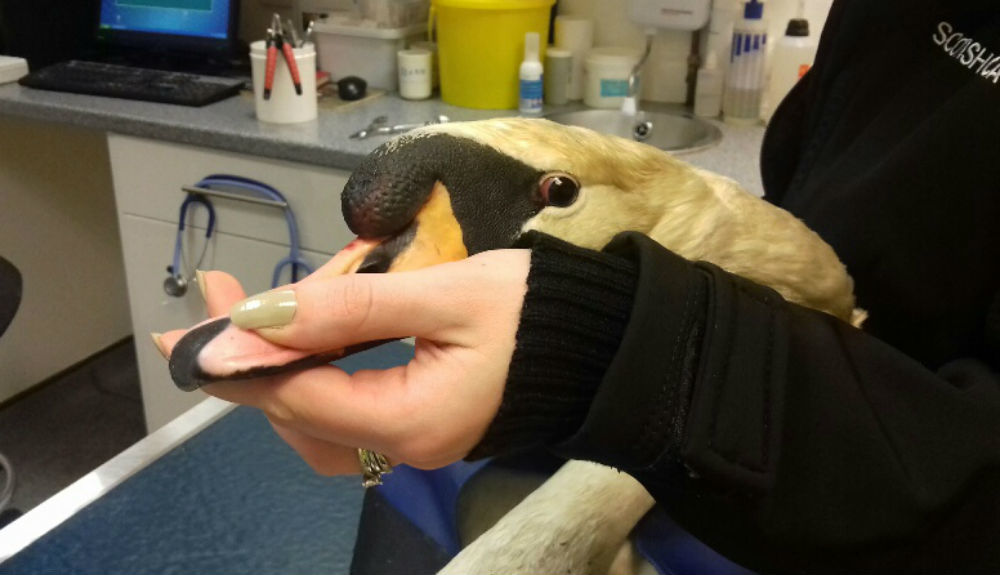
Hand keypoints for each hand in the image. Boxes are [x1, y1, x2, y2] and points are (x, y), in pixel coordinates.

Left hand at [157, 249, 529, 475]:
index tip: (204, 306)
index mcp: (412, 421)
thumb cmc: (539, 311)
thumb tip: (259, 315)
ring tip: (242, 321)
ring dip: (274, 373)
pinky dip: (312, 380)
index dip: (245, 352)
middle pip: (298, 417)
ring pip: (316, 424)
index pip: (300, 395)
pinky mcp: (423, 424)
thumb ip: (351, 309)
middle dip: (249, 358)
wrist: (605, 340)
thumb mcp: (445, 294)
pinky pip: (346, 415)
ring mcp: (414, 441)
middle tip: (212, 300)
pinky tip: (301, 344)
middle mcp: (405, 446)